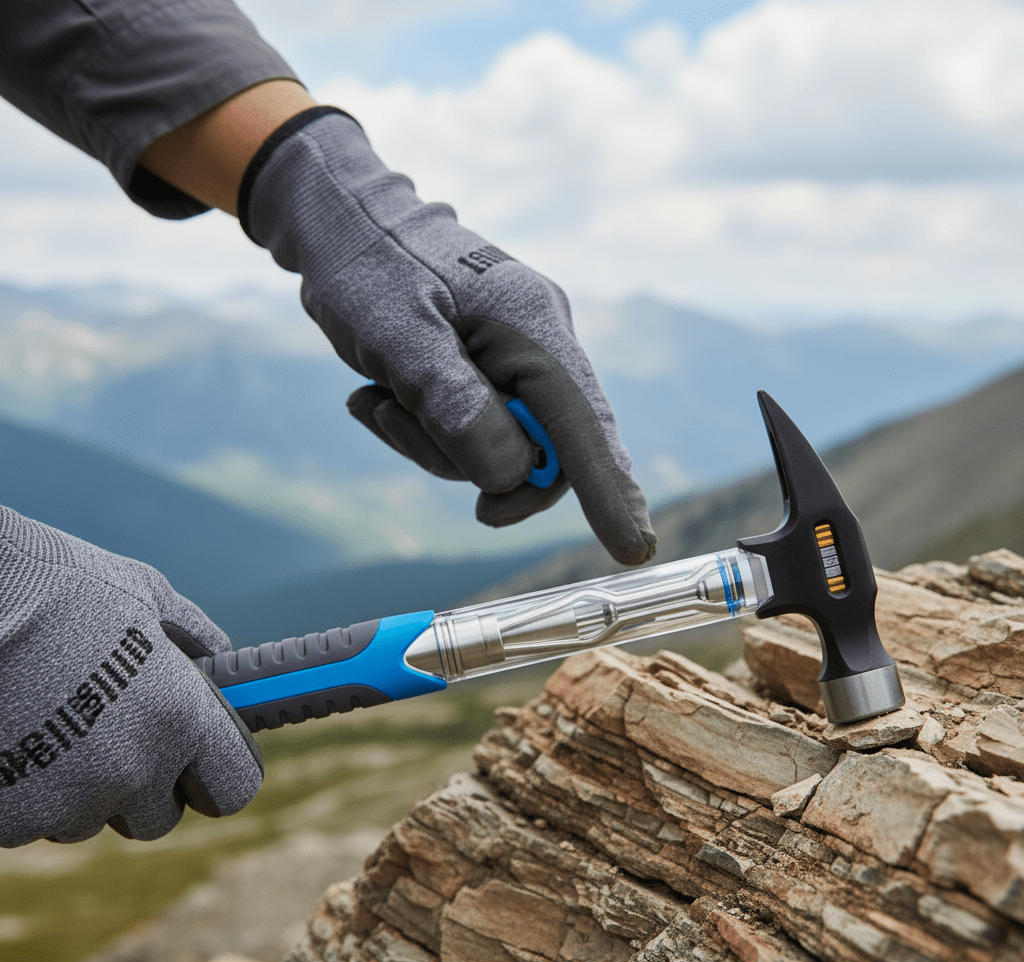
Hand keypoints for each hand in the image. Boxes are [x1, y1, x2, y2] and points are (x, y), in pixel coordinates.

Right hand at [0, 506, 262, 846]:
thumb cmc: (62, 586)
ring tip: (54, 721)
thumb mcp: (146, 594)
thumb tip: (217, 650)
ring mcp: (67, 802)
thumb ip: (193, 633)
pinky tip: (15, 736)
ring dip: (80, 788)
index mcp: (182, 719)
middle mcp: (133, 771)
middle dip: (144, 785)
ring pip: (88, 819)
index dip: (217, 773)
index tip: (202, 762)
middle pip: (158, 817)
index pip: (233, 787)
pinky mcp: (9, 819)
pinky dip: (27, 791)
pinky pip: (32, 820)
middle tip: (116, 735)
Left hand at [241, 109, 656, 565]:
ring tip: (381, 396)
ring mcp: (518, 364)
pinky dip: (424, 431)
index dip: (610, 490)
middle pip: (542, 453)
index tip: (633, 550)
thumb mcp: (398, 335)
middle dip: (469, 460)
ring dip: (432, 443)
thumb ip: (453, 403)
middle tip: (399, 420)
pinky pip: (472, 437)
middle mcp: (541, 347)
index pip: (584, 425)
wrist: (346, 227)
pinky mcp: (490, 378)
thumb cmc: (370, 269)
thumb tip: (509, 475)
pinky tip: (380, 395)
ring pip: (498, 453)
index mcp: (534, 328)